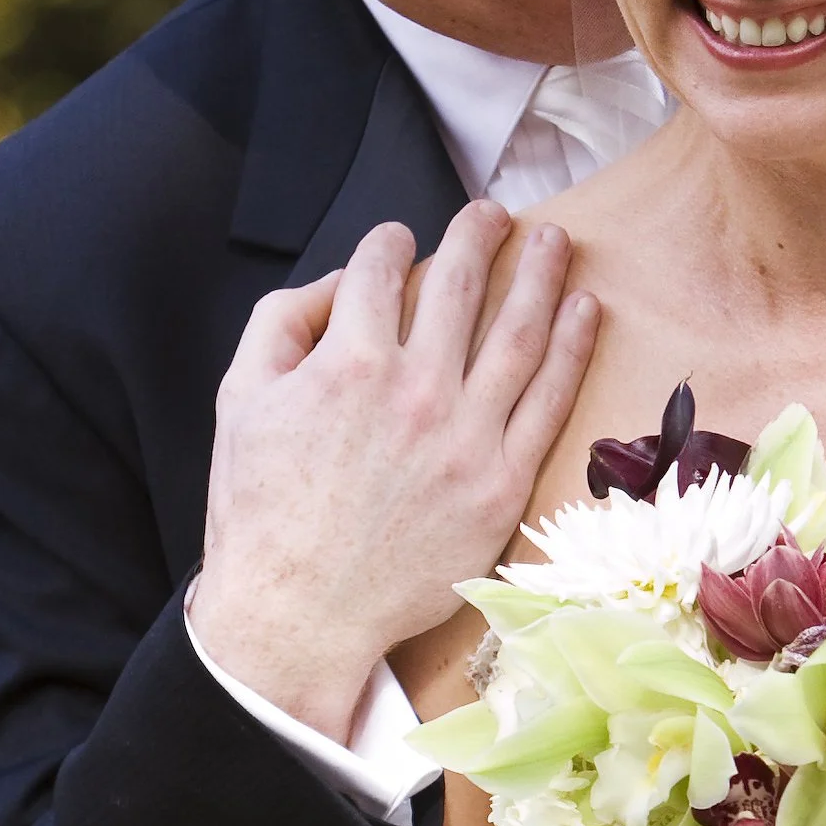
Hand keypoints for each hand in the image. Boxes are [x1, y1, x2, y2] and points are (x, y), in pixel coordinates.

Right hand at [194, 206, 597, 743]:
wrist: (300, 612)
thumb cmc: (263, 509)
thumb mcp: (240, 399)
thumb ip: (283, 322)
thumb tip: (339, 283)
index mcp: (348, 361)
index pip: (380, 269)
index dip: (391, 242)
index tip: (402, 239)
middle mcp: (415, 389)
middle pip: (460, 285)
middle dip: (480, 235)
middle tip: (496, 213)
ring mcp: (466, 436)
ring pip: (518, 333)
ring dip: (541, 275)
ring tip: (555, 242)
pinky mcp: (502, 483)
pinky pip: (550, 401)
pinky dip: (572, 348)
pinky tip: (585, 311)